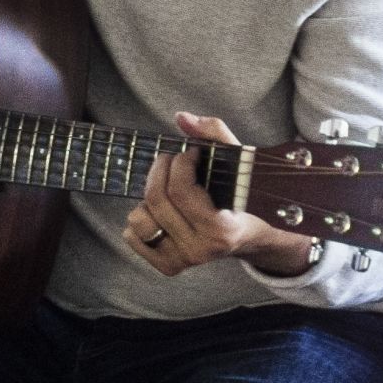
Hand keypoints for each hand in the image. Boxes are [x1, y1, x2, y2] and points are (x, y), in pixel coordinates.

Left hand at [126, 114, 317, 279]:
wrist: (250, 236)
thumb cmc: (243, 195)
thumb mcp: (239, 163)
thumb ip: (215, 135)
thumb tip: (181, 117)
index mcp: (222, 229)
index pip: (181, 190)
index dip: (180, 162)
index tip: (190, 152)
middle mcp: (201, 250)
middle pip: (156, 200)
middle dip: (160, 169)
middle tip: (172, 160)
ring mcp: (182, 260)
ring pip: (139, 219)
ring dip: (149, 197)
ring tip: (168, 189)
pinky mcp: (168, 265)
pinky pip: (132, 236)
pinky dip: (140, 218)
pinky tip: (161, 211)